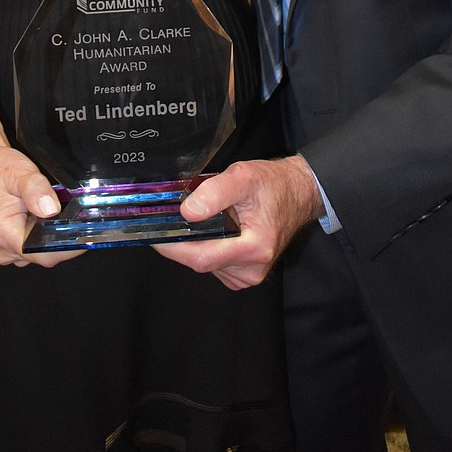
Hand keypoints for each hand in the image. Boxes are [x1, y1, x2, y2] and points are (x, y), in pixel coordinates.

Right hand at [0, 145, 86, 268]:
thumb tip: (50, 210)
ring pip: (42, 252)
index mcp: (1, 231)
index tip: (85, 235)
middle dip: (63, 238)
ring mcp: (7, 247)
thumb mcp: (19, 171)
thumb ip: (35, 189)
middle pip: (44, 256)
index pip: (40, 254)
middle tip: (77, 215)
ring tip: (61, 212)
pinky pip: (37, 246)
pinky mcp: (14, 244)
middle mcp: (2, 245)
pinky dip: (48, 233)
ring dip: (55, 235)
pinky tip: (51, 217)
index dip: (66, 248)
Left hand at [154, 156, 323, 289]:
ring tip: (202, 216)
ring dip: (195, 242)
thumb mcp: (244, 176)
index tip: (153, 232)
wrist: (298, 193)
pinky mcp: (244, 274)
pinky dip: (206, 246)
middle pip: (200, 261)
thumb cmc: (273, 184)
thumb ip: (215, 192)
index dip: (173, 247)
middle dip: (182, 240)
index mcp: (255, 247)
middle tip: (172, 214)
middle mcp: (252, 269)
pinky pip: (214, 264)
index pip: (201, 257)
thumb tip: (188, 212)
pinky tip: (214, 229)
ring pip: (205, 263)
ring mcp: (248, 275)